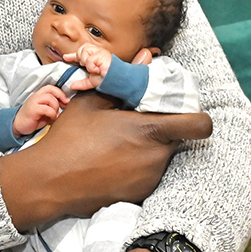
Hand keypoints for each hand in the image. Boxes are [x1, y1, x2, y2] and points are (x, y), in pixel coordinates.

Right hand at [0, 91, 211, 230]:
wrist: (51, 181)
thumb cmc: (70, 138)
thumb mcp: (90, 102)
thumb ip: (123, 80)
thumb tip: (146, 56)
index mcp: (150, 131)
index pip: (199, 125)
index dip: (194, 116)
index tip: (176, 112)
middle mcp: (157, 157)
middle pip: (176, 138)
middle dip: (159, 129)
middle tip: (130, 124)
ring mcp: (150, 178)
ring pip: (161, 156)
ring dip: (145, 147)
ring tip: (114, 144)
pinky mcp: (140, 194)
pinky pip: (147, 174)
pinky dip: (134, 166)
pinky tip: (108, 162)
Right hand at [13, 85, 68, 135]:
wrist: (18, 125)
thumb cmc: (33, 118)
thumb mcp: (44, 110)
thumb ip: (52, 106)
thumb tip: (65, 105)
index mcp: (39, 95)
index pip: (51, 88)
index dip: (61, 93)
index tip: (66, 101)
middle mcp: (36, 96)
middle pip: (51, 91)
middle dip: (60, 99)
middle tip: (63, 107)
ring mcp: (33, 102)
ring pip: (50, 99)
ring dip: (55, 108)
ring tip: (54, 115)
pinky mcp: (32, 110)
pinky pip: (47, 109)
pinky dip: (52, 114)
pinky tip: (50, 119)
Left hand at [61, 43, 113, 90]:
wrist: (117, 79)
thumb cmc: (108, 79)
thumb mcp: (92, 81)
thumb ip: (82, 83)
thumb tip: (72, 86)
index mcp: (94, 57)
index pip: (81, 53)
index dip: (72, 55)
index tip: (66, 58)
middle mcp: (97, 53)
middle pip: (82, 49)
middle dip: (80, 57)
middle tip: (85, 66)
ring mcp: (100, 52)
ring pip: (84, 51)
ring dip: (86, 61)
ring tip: (93, 68)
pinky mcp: (102, 54)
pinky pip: (90, 59)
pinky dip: (91, 66)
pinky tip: (96, 69)